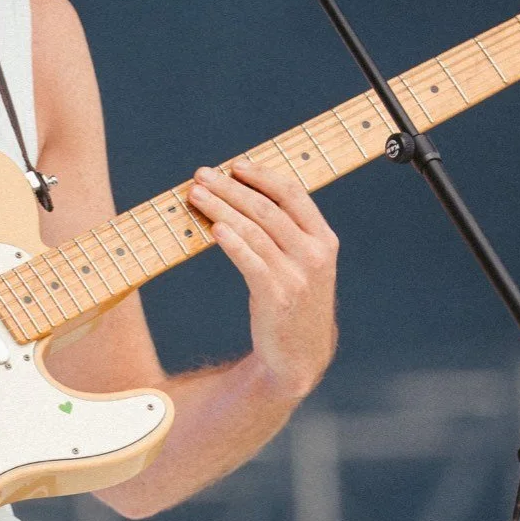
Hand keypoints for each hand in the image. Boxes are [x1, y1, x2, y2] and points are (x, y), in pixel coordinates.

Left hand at [188, 161, 338, 402]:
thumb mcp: (304, 264)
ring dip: (221, 209)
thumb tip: (246, 194)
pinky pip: (250, 261)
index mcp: (324, 239)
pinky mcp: (277, 296)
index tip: (234, 165)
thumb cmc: (294, 303)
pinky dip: (232, 242)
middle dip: (231, 188)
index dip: (262, 175)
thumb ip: (287, 232)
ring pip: (254, 231)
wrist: (300, 355)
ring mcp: (297, 275)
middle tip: (202, 175)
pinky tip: (214, 228)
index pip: (293, 193)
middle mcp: (315, 254)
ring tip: (195, 195)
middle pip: (267, 208)